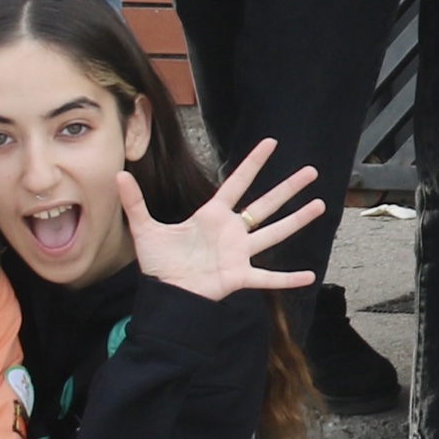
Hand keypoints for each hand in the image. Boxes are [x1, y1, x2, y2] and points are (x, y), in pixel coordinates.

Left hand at [124, 137, 327, 303]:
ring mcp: (239, 253)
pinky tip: (309, 276)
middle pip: (265, 204)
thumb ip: (135, 202)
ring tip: (320, 205)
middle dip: (288, 188)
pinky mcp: (239, 276)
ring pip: (274, 233)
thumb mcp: (145, 229)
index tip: (270, 143)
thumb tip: (118, 174)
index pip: (237, 183)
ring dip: (297, 220)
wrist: (165, 295)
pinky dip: (287, 278)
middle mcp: (231, 231)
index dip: (253, 163)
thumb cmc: (159, 263)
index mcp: (212, 216)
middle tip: (311, 171)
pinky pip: (267, 277)